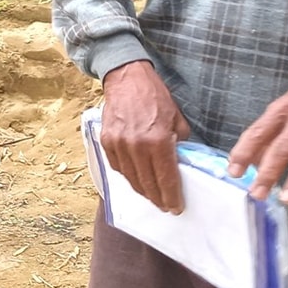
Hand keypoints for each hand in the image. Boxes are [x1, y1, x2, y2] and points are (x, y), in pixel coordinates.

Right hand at [101, 60, 191, 214]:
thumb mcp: (177, 119)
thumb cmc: (155, 97)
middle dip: (158, 199)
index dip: (171, 196)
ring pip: (131, 179)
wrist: (127, 79)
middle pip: (147, 183)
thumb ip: (179, 143)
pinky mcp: (106, 142)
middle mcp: (136, 146)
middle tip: (166, 207)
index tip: (176, 208)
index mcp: (158, 141)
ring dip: (143, 191)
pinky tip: (136, 180)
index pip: (166, 178)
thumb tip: (181, 162)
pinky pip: (118, 167)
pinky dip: (128, 177)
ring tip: (152, 198)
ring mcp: (118, 145)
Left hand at [227, 66, 287, 205]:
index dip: (244, 153)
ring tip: (287, 199)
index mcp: (282, 109)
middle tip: (258, 193)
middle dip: (268, 174)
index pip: (258, 133)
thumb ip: (271, 130)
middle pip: (281, 149)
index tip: (234, 171)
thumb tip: (254, 158)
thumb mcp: (287, 103)